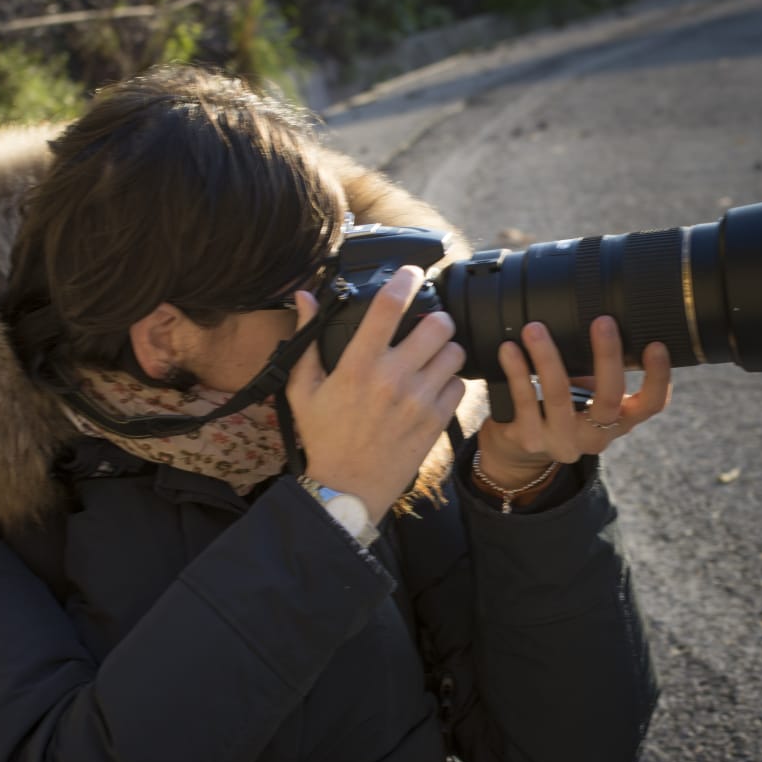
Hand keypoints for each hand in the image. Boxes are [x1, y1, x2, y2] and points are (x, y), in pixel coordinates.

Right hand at [286, 266, 465, 523]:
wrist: (347, 488)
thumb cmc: (323, 438)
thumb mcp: (302, 389)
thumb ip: (307, 340)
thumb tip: (305, 298)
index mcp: (358, 366)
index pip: (388, 306)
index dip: (405, 280)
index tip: (412, 273)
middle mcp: (392, 378)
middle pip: (438, 325)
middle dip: (436, 319)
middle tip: (427, 325)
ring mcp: (418, 401)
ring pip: (455, 353)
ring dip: (446, 349)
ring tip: (432, 357)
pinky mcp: (436, 421)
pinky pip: (459, 385)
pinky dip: (451, 381)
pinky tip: (434, 386)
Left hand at [476, 315, 672, 488]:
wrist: (519, 452)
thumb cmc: (562, 409)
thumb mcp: (588, 395)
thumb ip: (599, 369)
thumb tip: (599, 312)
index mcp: (618, 421)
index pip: (651, 405)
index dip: (658, 378)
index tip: (656, 345)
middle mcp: (595, 437)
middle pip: (609, 399)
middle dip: (607, 356)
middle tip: (603, 321)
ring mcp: (562, 441)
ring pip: (559, 397)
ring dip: (548, 357)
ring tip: (536, 328)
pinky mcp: (529, 440)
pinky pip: (524, 401)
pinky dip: (517, 372)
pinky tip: (509, 349)